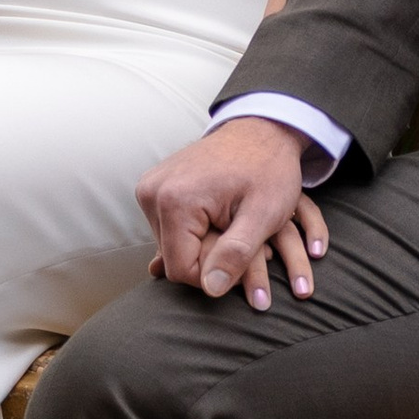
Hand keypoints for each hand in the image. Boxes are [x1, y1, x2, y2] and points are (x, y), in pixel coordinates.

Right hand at [138, 117, 327, 312]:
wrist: (261, 129)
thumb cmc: (268, 169)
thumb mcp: (264, 214)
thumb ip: (237, 254)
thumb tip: (212, 289)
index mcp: (175, 201)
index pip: (181, 270)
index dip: (215, 276)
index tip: (243, 260)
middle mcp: (152, 192)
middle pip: (174, 258)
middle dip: (209, 260)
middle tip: (241, 240)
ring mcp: (149, 187)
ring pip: (171, 246)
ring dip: (201, 246)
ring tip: (230, 226)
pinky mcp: (153, 186)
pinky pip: (168, 228)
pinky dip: (192, 232)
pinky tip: (216, 220)